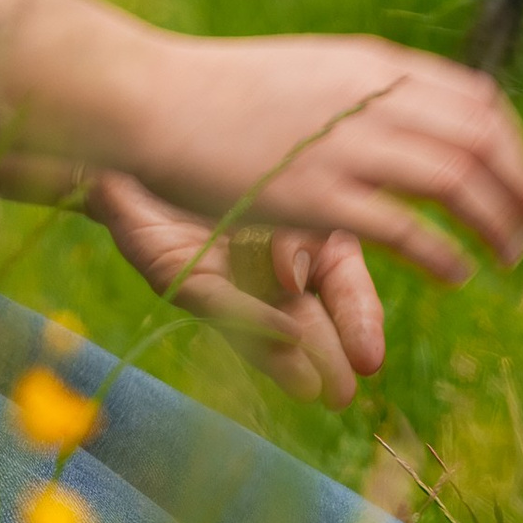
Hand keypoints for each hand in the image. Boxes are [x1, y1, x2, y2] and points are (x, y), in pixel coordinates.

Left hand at [91, 169, 384, 406]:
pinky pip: (219, 299)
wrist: (151, 129)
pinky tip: (280, 338)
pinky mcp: (182, 274)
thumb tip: (300, 273)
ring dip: (290, 357)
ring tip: (315, 390)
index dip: (359, 321)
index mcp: (306, 235)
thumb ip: (304, 231)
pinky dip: (250, 318)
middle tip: (344, 394)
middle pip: (307, 315)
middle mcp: (264, 266)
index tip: (371, 360)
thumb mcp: (294, 183)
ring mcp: (224, 274)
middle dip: (327, 354)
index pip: (344, 284)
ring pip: (263, 322)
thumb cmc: (233, 151)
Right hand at [117, 34, 522, 288]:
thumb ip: (364, 90)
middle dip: (522, 186)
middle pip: (481, 140)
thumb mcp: (312, 73)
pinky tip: (458, 274)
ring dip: (498, 221)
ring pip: (457, 181)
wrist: (155, 98)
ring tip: (512, 256)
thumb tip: (415, 107)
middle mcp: (372, 98)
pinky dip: (444, 253)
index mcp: (372, 66)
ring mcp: (346, 145)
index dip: (512, 144)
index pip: (476, 99)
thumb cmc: (224, 91)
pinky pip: (405, 227)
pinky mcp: (318, 195)